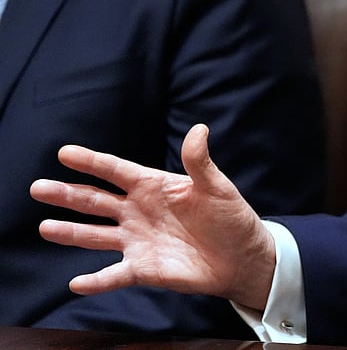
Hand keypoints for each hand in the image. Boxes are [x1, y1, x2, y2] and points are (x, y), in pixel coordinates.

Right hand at [29, 123, 277, 310]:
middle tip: (38, 187)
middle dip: (67, 194)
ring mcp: (137, 241)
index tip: (64, 153)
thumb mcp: (217, 187)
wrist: (243, 257)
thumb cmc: (231, 218)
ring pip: (95, 235)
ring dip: (70, 232)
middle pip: (95, 201)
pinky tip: (76, 283)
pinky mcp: (144, 269)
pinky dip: (96, 281)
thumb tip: (198, 129)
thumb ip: (200, 162)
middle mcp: (138, 212)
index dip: (91, 162)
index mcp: (153, 187)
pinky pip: (114, 275)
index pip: (115, 171)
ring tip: (45, 227)